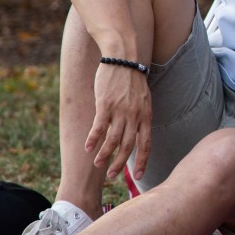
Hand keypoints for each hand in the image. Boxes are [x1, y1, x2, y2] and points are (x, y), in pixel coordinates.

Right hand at [85, 62, 151, 180]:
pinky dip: (93, 139)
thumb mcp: (144, 99)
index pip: (146, 144)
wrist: (124, 57)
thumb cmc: (132, 78)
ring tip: (98, 164)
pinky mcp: (105, 104)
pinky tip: (87, 148)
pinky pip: (99, 127)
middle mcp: (135, 116)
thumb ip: (140, 116)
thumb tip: (136, 131)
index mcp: (146, 115)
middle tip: (111, 175)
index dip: (143, 162)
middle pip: (128, 146)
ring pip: (112, 140)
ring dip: (104, 155)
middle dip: (120, 164)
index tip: (139, 177)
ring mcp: (120, 111)